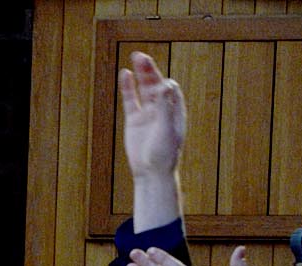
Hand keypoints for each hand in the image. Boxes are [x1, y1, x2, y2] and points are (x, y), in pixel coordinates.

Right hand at [119, 51, 184, 179]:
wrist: (151, 173)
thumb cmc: (163, 154)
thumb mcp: (166, 129)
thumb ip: (165, 107)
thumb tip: (165, 84)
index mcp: (175, 111)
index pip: (172, 90)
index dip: (165, 84)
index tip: (159, 87)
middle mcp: (162, 110)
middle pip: (156, 84)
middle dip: (150, 70)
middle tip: (142, 56)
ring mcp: (148, 114)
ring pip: (143, 89)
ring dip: (141, 74)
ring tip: (136, 57)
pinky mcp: (134, 120)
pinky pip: (131, 100)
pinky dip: (128, 87)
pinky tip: (125, 74)